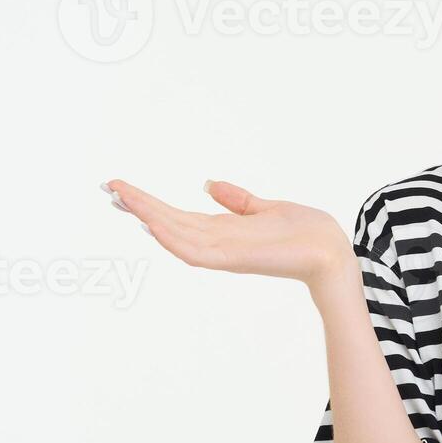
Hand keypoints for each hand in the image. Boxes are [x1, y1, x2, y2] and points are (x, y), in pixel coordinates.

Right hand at [102, 177, 350, 287]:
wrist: (333, 252)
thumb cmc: (306, 233)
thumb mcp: (266, 208)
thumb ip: (237, 200)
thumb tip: (209, 183)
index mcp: (222, 230)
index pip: (176, 215)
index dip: (149, 202)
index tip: (122, 188)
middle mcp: (218, 242)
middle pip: (168, 222)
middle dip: (139, 205)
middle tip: (108, 187)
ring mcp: (224, 252)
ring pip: (175, 234)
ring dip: (148, 216)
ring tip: (122, 197)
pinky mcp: (235, 259)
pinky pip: (197, 251)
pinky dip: (173, 238)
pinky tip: (153, 224)